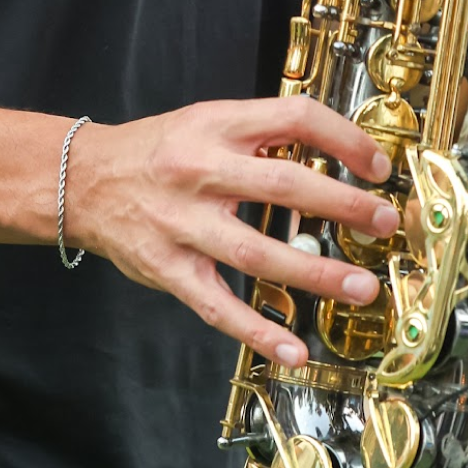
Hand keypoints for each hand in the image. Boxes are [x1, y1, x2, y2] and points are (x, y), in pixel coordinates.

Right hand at [64, 97, 400, 365]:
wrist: (83, 180)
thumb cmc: (156, 151)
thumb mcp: (207, 120)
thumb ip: (261, 135)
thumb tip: (334, 154)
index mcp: (217, 125)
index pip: (293, 118)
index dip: (343, 138)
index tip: (378, 165)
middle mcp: (201, 171)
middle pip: (284, 185)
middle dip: (344, 205)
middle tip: (384, 222)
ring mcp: (184, 224)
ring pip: (258, 252)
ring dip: (316, 273)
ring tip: (361, 287)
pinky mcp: (169, 269)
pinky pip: (218, 306)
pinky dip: (257, 330)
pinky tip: (292, 349)